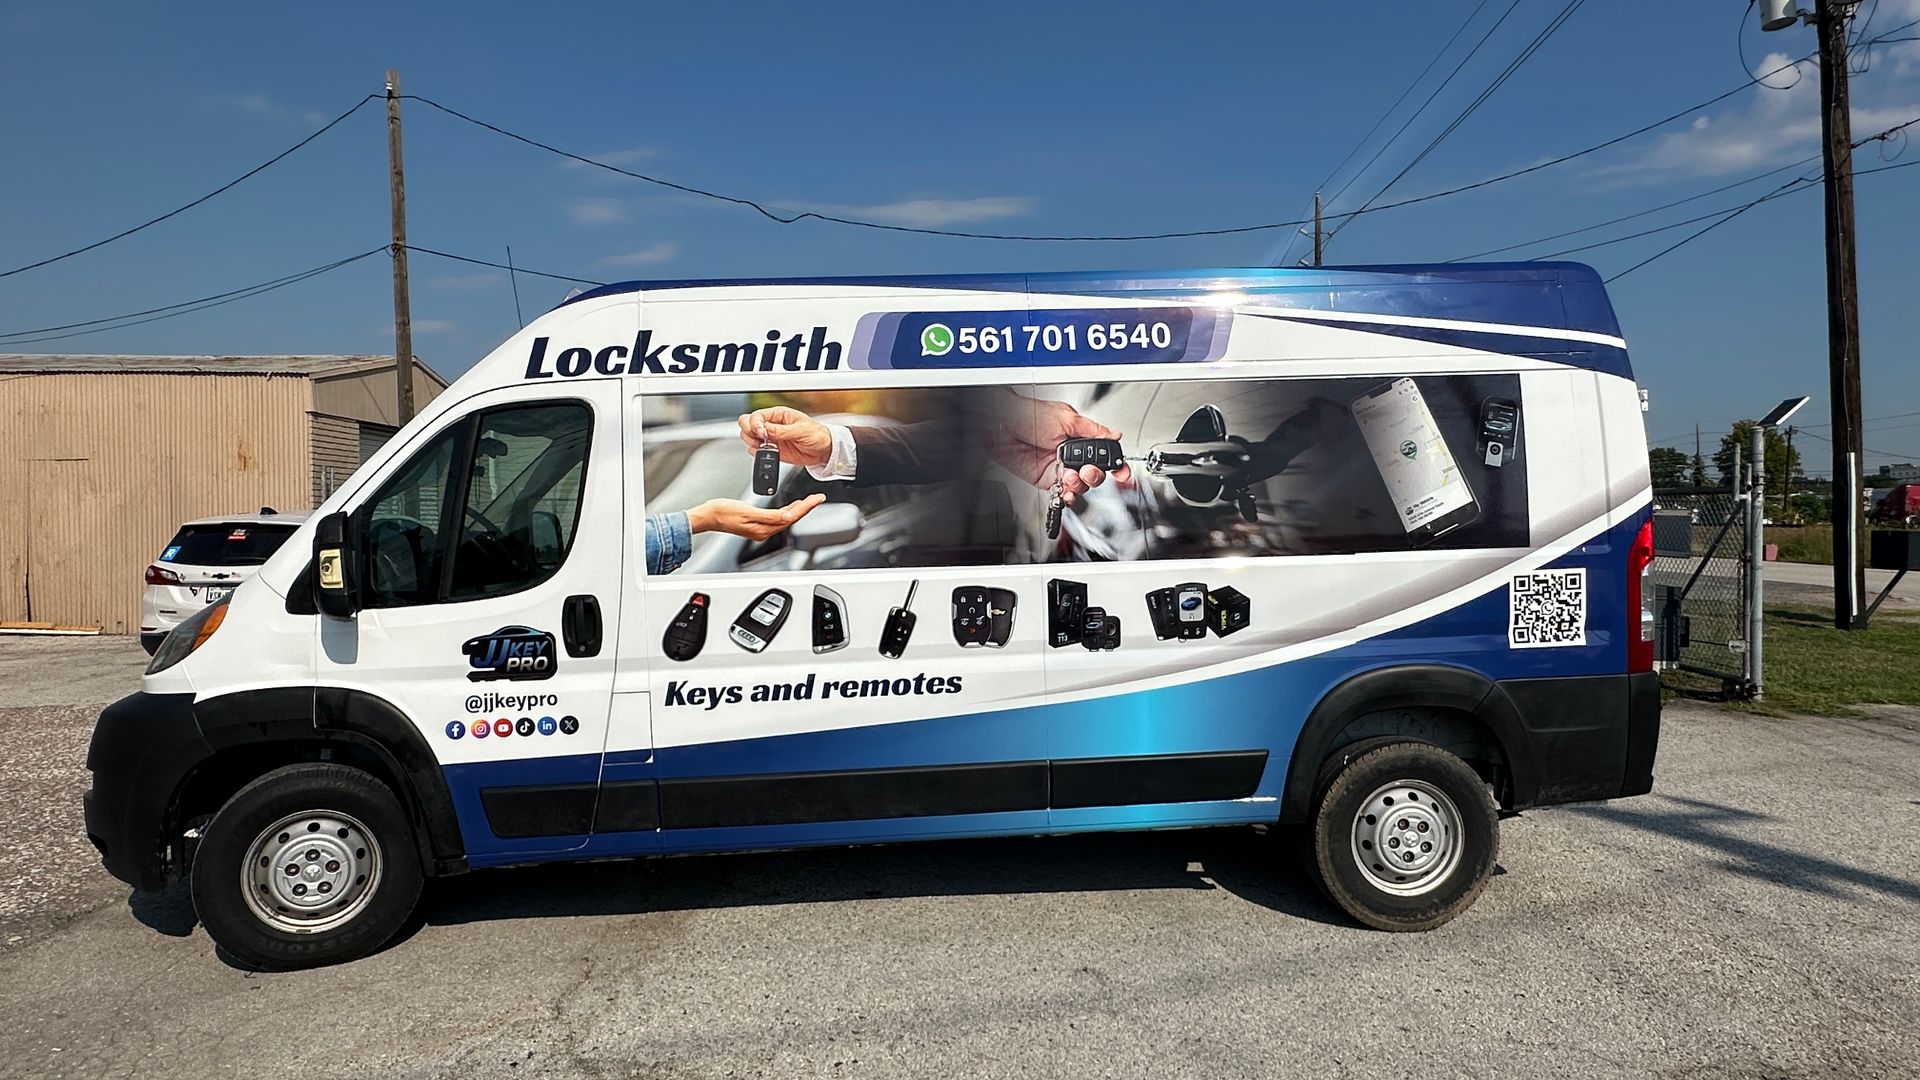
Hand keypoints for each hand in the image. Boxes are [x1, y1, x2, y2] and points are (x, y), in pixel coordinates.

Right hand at [687, 494, 826, 541]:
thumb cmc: (723, 512)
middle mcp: (764, 531)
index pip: (791, 517)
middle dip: (806, 508)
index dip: (806, 507)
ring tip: (808, 501)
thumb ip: (769, 516)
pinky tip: (789, 507)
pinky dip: (786, 511)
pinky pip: (776, 519)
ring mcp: (759, 529)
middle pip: (791, 518)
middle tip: (817, 498)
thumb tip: (787, 517)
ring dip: (797, 509)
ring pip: (785, 519)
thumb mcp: (747, 511)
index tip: (817, 499)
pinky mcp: (755, 525)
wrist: (708, 516)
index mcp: (764, 528)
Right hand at [739, 406, 832, 466]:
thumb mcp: (802, 430)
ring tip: (766, 447)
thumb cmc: (817, 434)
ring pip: (749, 437)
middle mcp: (772, 425)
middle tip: (760, 440)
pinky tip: (769, 453)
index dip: (755, 424)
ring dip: (752, 443)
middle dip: (749, 432)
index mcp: (778, 414)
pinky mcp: (772, 450)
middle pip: (747, 424)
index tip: (762, 433)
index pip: (757, 416)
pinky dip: (758, 454)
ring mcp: (770, 438)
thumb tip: (767, 429)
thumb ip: (782, 431)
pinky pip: (756, 451)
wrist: (824, 450)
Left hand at [995, 396, 1131, 505]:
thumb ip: (1093, 430)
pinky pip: (1062, 493)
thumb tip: (1114, 435)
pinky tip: (1066, 492)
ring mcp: (1059, 468)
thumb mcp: (1066, 417)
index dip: (1115, 465)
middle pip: (1094, 474)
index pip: (1103, 454)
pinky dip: (1067, 496)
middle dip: (1095, 475)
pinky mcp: (1046, 480)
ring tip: (1071, 477)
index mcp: (1079, 437)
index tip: (1122, 473)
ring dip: (1079, 485)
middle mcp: (1070, 454)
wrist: (1001, 424)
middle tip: (1087, 470)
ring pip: (1080, 486)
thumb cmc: (1028, 413)